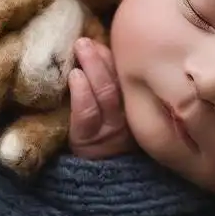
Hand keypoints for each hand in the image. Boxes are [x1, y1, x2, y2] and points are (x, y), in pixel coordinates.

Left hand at [69, 38, 135, 159]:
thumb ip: (112, 79)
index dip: (119, 55)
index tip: (103, 38)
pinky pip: (87, 113)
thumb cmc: (101, 133)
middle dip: (103, 56)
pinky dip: (81, 92)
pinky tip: (74, 76)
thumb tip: (98, 43)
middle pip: (121, 81)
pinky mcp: (89, 139)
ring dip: (92, 67)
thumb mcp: (116, 108)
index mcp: (140, 105)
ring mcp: (112, 129)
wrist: (94, 177)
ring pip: (106, 93)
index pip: (133, 76)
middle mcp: (131, 116)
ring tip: (80, 47)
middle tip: (86, 38)